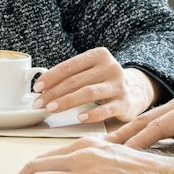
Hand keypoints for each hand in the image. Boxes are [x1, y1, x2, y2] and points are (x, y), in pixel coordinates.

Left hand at [33, 47, 156, 123]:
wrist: (136, 91)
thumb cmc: (103, 81)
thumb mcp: (91, 71)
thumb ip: (72, 75)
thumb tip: (42, 87)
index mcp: (98, 55)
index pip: (70, 66)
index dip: (51, 77)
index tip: (37, 88)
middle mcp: (110, 67)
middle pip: (76, 80)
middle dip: (53, 92)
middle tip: (38, 103)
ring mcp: (118, 85)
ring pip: (88, 93)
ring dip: (67, 102)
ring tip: (51, 109)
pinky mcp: (124, 103)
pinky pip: (105, 109)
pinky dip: (91, 114)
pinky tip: (78, 118)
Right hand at [107, 81, 173, 151]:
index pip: (160, 124)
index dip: (142, 138)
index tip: (124, 151)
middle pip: (146, 120)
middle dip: (124, 134)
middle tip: (102, 147)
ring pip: (146, 122)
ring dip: (126, 134)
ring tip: (105, 147)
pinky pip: (153, 125)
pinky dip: (137, 134)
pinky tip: (123, 145)